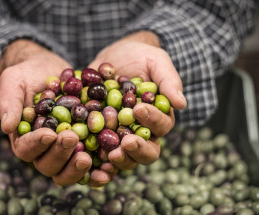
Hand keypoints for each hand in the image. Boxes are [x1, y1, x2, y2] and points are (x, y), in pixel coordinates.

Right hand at [0, 39, 111, 185]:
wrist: (51, 70)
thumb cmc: (28, 75)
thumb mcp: (14, 81)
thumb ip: (9, 102)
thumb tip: (6, 126)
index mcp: (24, 138)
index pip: (26, 149)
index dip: (37, 144)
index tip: (49, 134)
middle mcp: (44, 150)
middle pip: (48, 165)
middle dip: (59, 154)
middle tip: (72, 138)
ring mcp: (65, 150)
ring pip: (67, 170)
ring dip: (77, 167)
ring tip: (88, 156)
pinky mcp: (85, 145)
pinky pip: (91, 163)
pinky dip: (98, 169)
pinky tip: (108, 167)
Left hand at [88, 31, 186, 169]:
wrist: (113, 57)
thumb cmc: (140, 57)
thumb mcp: (156, 61)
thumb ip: (168, 80)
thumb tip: (181, 104)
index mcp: (158, 117)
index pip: (161, 126)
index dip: (152, 120)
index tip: (138, 110)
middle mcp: (141, 131)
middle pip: (147, 151)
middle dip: (137, 149)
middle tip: (125, 143)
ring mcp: (120, 136)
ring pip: (125, 157)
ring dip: (118, 160)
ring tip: (109, 154)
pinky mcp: (99, 136)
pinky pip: (99, 153)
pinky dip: (96, 160)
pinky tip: (88, 160)